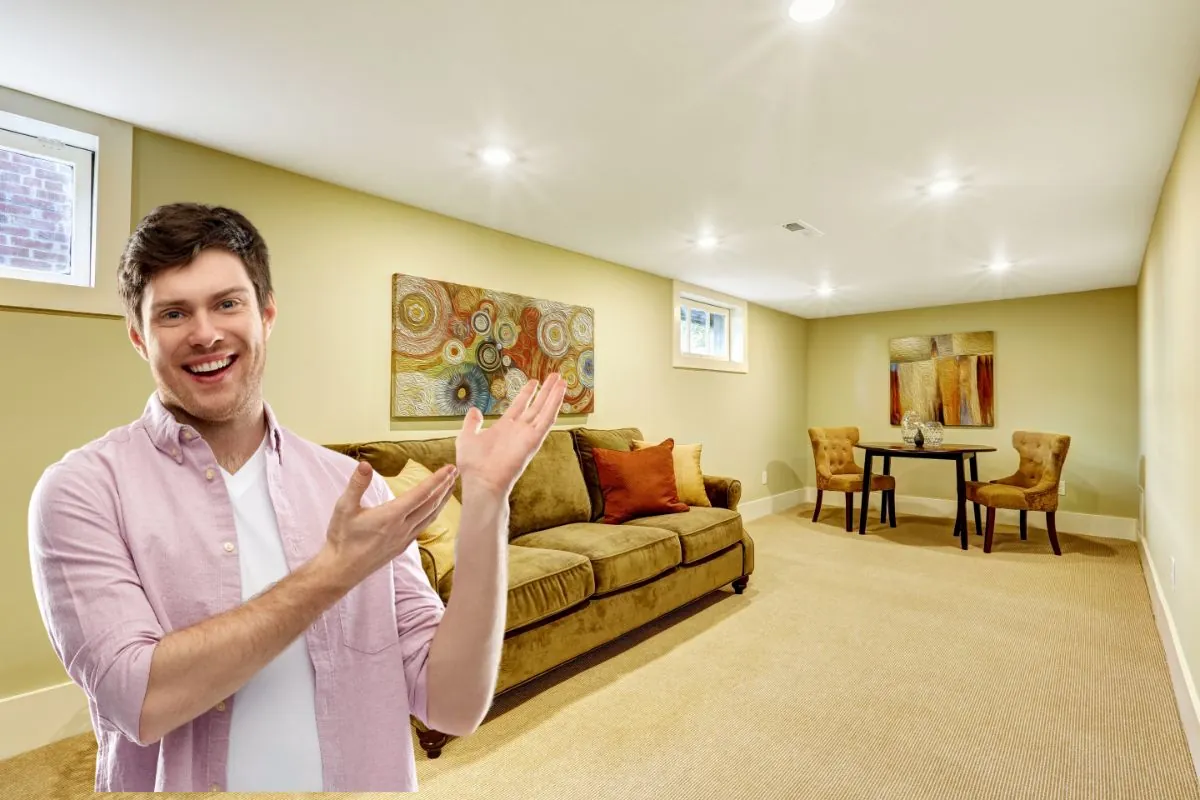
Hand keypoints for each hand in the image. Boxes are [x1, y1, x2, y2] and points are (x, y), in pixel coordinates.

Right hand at [322, 460, 457, 586]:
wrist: (342, 569)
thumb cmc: (342, 538)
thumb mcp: (344, 508)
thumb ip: (356, 485)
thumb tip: (365, 464)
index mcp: (391, 516)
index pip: (420, 494)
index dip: (437, 480)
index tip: (449, 468)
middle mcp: (402, 528)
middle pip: (431, 504)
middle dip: (444, 487)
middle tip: (454, 472)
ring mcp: (404, 538)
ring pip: (430, 517)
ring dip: (442, 500)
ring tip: (450, 487)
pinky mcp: (402, 546)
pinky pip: (424, 527)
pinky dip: (433, 514)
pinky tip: (433, 510)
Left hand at [455, 373, 567, 497]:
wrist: (481, 480)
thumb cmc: (472, 464)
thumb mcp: (467, 437)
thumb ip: (472, 423)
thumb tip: (475, 410)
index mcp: (504, 427)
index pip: (519, 406)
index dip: (527, 393)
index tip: (534, 381)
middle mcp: (519, 430)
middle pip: (536, 405)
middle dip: (545, 391)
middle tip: (555, 376)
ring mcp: (527, 434)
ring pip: (544, 410)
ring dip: (554, 395)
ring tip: (562, 380)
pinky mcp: (534, 439)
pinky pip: (547, 419)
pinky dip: (555, 405)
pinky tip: (560, 393)